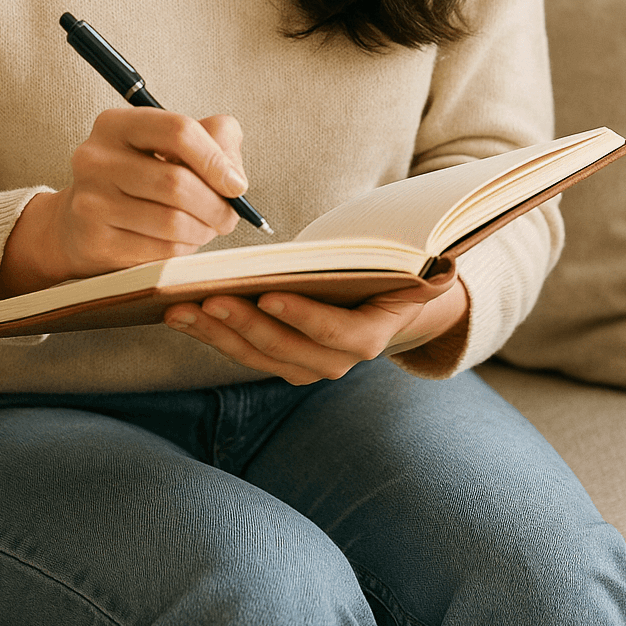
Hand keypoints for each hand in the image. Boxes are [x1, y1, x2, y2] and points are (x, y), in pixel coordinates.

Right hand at [0, 111, 245, 297]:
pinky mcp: (94, 242)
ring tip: (206, 228)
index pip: (178, 131)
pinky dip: (182, 250)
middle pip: (176, 182)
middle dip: (216, 205)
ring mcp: (90, 202)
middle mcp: (95, 159)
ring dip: (202, 230)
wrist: (78, 224)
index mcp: (115, 124)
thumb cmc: (139, 178)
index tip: (236, 184)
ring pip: (171, 221)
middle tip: (228, 216)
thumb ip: (214, 139)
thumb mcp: (171, 146)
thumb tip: (233, 175)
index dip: (216, 160)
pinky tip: (180, 242)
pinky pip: (158, 252)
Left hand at [163, 274, 469, 385]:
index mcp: (375, 334)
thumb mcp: (408, 260)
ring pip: (258, 357)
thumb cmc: (391, 264)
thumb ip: (418, 259)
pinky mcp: (281, 360)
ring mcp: (307, 366)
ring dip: (218, 335)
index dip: (305, 318)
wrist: (388, 295)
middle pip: (289, 351)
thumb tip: (443, 259)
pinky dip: (213, 335)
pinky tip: (183, 312)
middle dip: (246, 326)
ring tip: (182, 306)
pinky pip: (244, 352)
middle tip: (209, 298)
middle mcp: (340, 360)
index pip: (339, 335)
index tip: (271, 294)